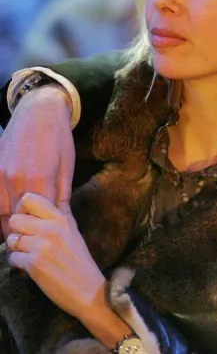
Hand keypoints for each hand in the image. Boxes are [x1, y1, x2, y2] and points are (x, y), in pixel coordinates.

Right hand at [0, 85, 74, 238]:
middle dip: (23, 234)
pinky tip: (6, 220)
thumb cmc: (59, 138)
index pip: (38, 217)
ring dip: (8, 226)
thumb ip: (62, 195)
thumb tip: (63, 219)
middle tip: (30, 247)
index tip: (47, 243)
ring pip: (1, 212)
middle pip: (16, 218)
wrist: (38, 111)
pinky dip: (0, 211)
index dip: (42, 231)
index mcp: (39, 179)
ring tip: (18, 239)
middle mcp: (16, 179)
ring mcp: (1, 175)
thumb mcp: (67, 167)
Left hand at [7, 193, 132, 347]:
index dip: (23, 209)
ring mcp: (41, 246)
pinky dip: (19, 263)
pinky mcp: (33, 264)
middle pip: (15, 219)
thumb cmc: (80, 261)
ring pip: (11, 239)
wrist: (88, 289)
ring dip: (17, 248)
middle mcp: (51, 228)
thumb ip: (62, 213)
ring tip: (30, 254)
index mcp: (61, 218)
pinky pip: (13, 257)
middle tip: (28, 240)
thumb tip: (58, 193)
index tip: (28, 219)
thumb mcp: (74, 231)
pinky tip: (31, 266)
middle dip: (18, 231)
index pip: (29, 199)